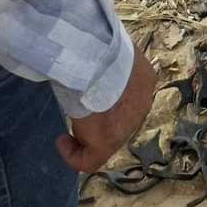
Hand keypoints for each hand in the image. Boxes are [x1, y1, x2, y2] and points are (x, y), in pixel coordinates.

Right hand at [56, 45, 156, 173]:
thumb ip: (108, 60)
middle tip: (80, 111)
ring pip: (106, 140)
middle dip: (101, 119)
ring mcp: (127, 126)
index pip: (129, 96)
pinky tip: (61, 141)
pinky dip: (72, 155)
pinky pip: (89, 160)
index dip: (109, 98)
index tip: (89, 93)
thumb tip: (94, 59)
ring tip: (67, 131)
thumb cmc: (98, 46)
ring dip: (86, 137)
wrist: (95, 57)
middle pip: (120, 118)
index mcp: (145, 79)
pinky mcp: (106, 142)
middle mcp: (141, 105)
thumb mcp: (109, 49)